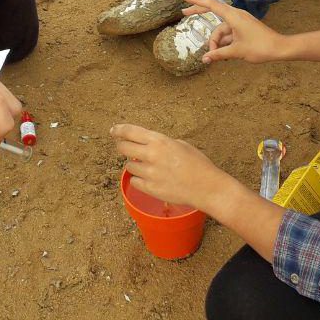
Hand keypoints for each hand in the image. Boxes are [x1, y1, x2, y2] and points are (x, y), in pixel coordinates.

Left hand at [111, 124, 234, 211]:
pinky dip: (139, 179)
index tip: (113, 130)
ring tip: (148, 167)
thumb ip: (161, 143)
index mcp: (159, 141)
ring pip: (129, 166)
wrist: (206, 187)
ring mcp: (149, 173)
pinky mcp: (150, 189)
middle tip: (123, 147)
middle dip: (121, 146)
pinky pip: (135, 181)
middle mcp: (152, 155)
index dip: (119, 130)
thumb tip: (146, 145)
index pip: (130, 132)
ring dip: (134, 165)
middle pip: (123, 148)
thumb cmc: (198, 164)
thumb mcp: (181, 144)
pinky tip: (150, 179)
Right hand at [182, 0, 286, 63]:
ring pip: (221, 29)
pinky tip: (221, 54)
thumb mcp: (236, 52)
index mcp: (233, 16)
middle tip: (184, 14)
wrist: (280, 48)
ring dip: (216, 41)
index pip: (212, 5)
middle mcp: (236, 15)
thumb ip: (219, 54)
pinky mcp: (244, 28)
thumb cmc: (260, 47)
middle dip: (199, 14)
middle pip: (213, 12)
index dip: (197, 1)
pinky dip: (224, 42)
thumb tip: (204, 59)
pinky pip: (229, 33)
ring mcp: (240, 21)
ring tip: (214, 56)